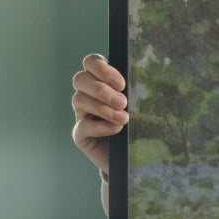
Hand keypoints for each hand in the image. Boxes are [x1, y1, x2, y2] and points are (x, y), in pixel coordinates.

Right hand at [71, 54, 127, 174]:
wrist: (133, 156)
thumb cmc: (138, 125)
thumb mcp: (140, 105)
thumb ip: (134, 92)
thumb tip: (137, 85)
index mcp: (101, 80)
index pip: (91, 62)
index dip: (102, 69)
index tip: (121, 84)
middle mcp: (87, 94)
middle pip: (80, 79)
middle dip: (101, 89)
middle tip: (123, 102)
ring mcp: (82, 114)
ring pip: (79, 100)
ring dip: (102, 108)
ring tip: (123, 118)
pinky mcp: (80, 134)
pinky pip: (82, 126)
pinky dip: (99, 127)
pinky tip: (115, 129)